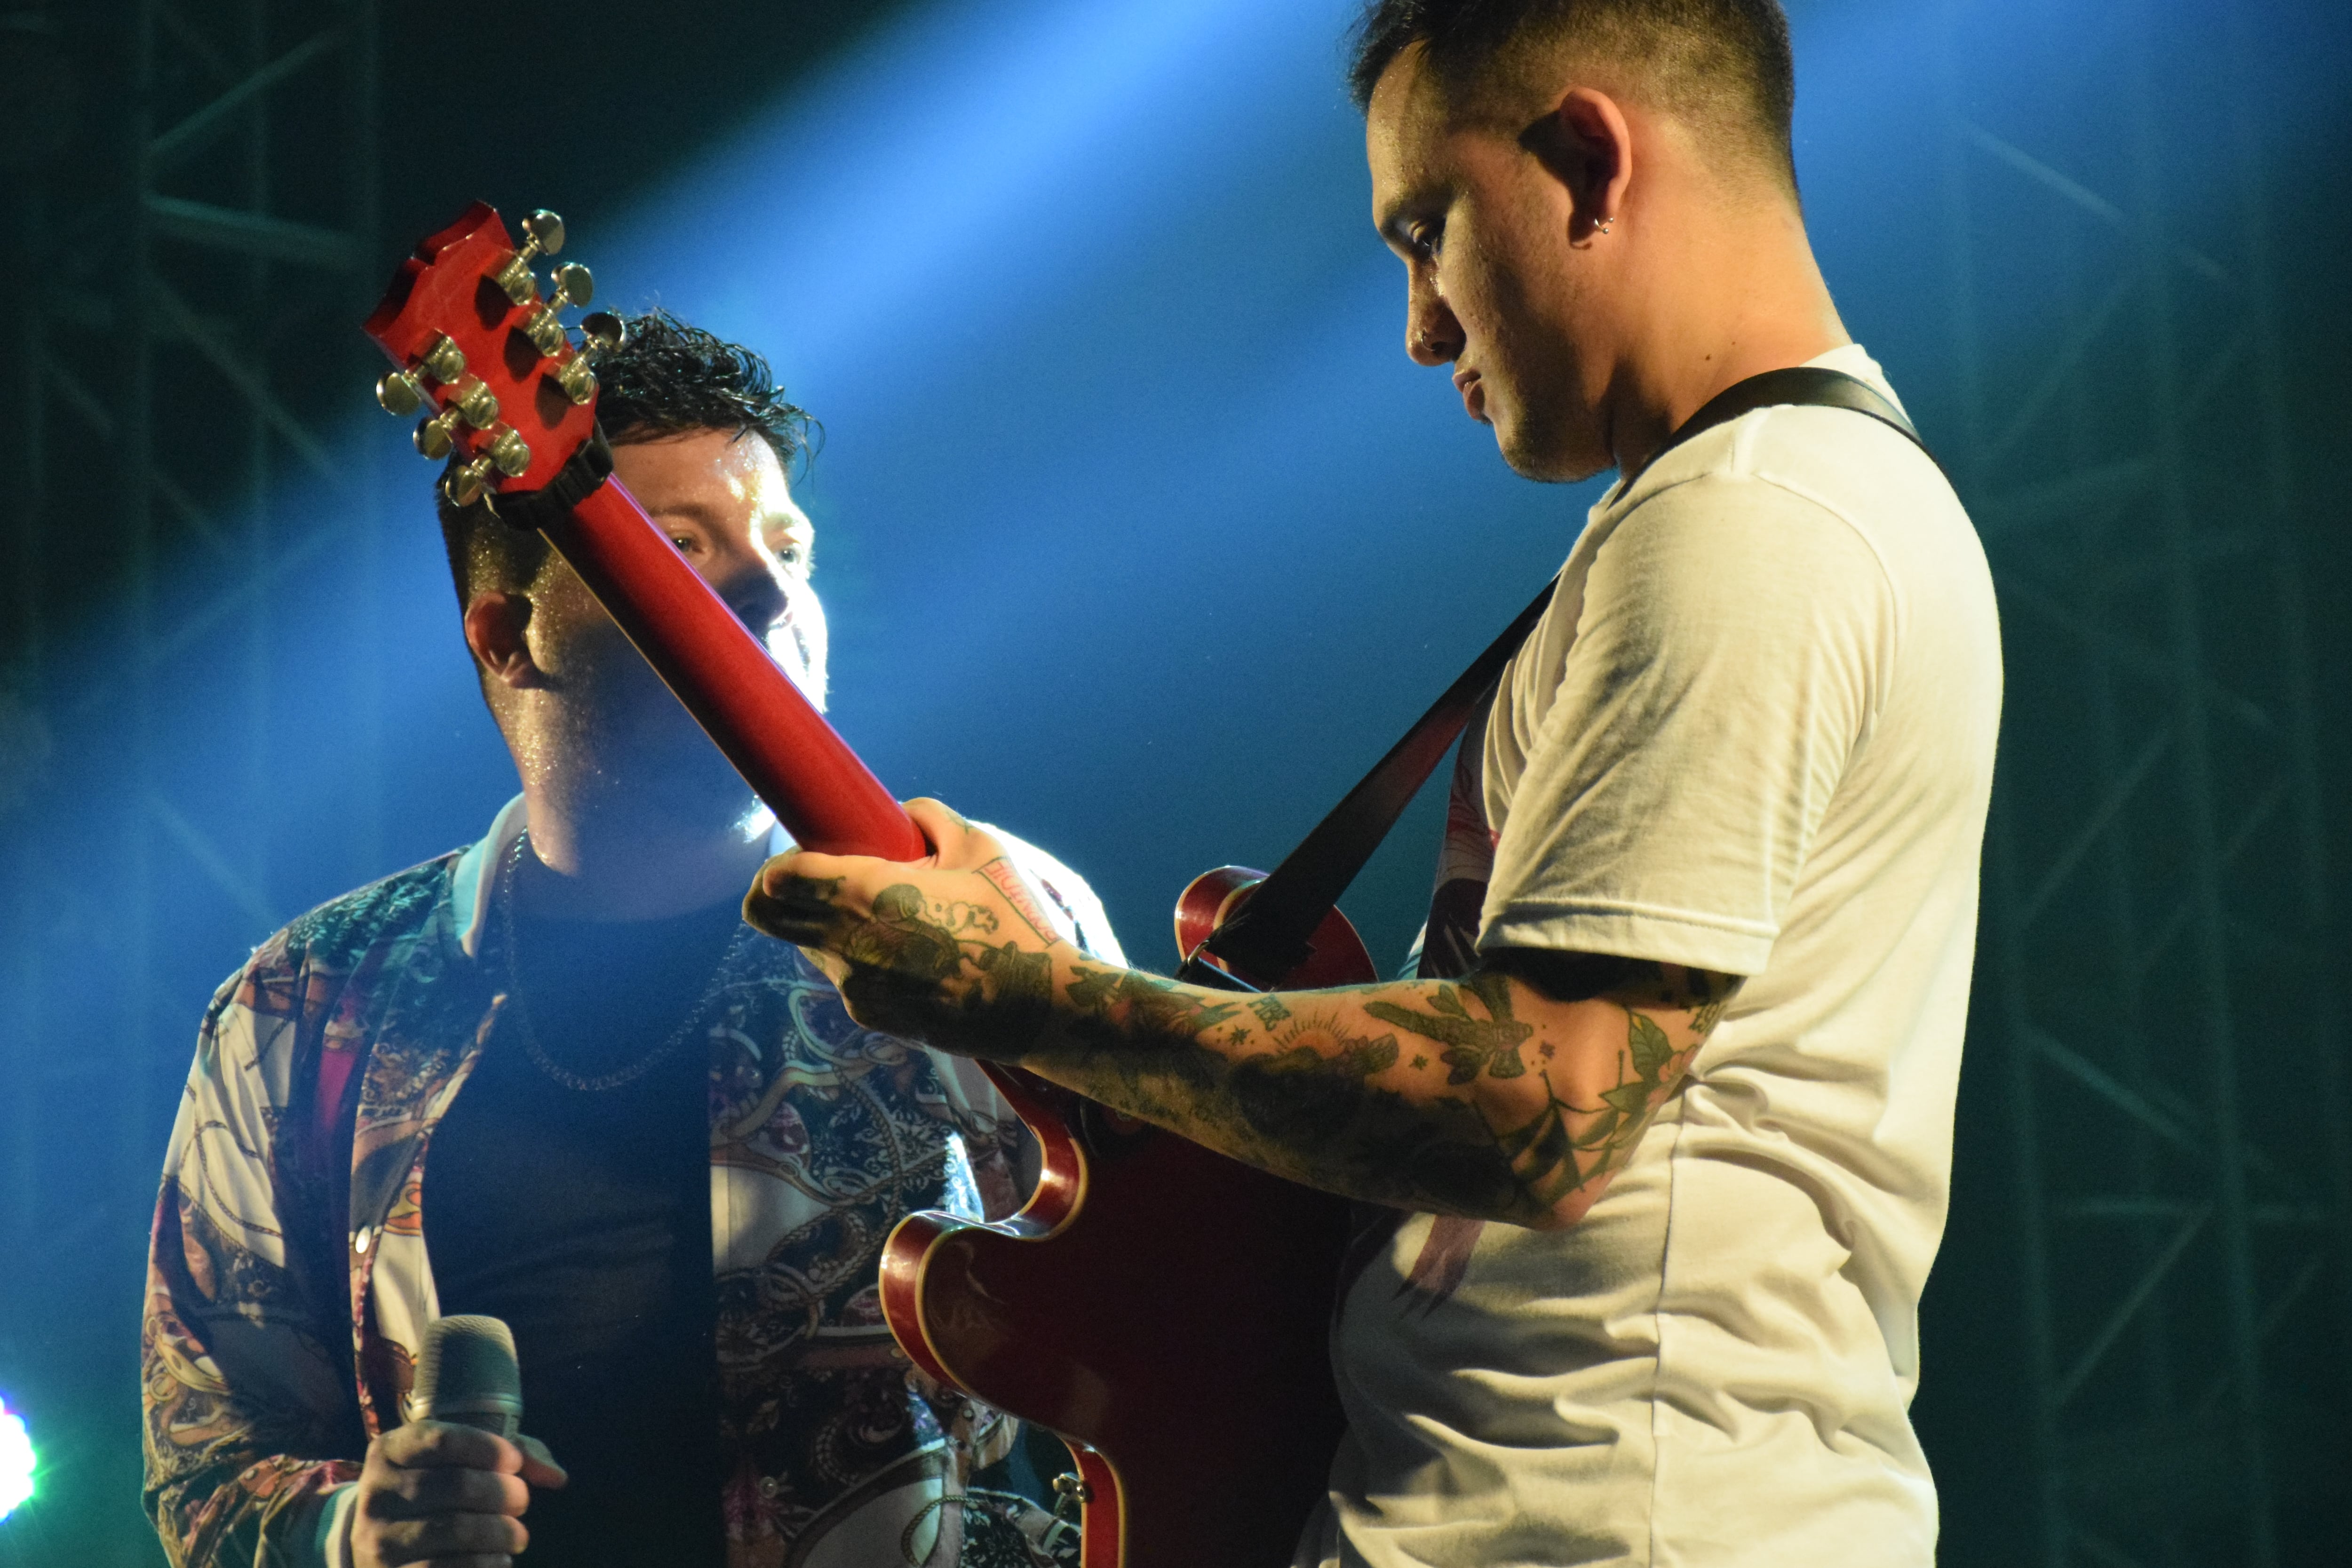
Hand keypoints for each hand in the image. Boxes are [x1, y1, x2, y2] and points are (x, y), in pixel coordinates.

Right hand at [349, 1421, 565, 1567]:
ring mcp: (377, 1539)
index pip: (442, 1440)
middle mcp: (376, 1494)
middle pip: (456, 1485)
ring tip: (517, 1536)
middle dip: (502, 1493)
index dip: (487, 1449)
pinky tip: (498, 1560)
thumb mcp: (460, 1461)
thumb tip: (557, 1476)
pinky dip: (484, 1565)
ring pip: (454, 1530)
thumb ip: (511, 1455)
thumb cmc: (436, 1491)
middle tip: (521, 1501)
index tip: (514, 1462)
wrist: (383, 1545)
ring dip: (500, 1533)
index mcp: (389, 1451)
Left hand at [742, 798, 1064, 1058]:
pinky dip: (862, 958)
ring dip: (828, 925)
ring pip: (811, 945)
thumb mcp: (981, 848)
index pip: (779, 880)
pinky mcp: (870, 1015)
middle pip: (766, 916)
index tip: (801, 855)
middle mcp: (849, 944)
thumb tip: (899, 813)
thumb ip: (930, 817)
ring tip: (889, 916)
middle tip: (816, 879)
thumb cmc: (1013, 920)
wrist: (1039, 1006)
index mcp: (869, 895)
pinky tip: (912, 954)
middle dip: (777, 893)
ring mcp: (855, 986)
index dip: (778, 864)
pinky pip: (846, 976)